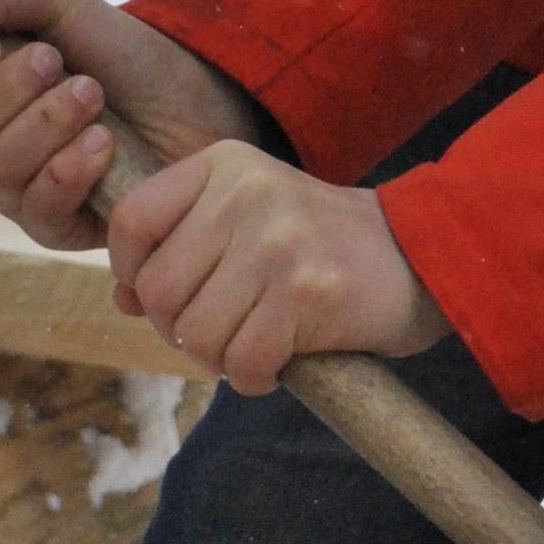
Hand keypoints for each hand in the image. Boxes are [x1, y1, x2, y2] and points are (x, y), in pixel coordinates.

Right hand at [0, 0, 254, 251]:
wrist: (196, 94)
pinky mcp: (61, 227)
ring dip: (46, 123)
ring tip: (92, 95)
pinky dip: (70, 169)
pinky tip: (104, 143)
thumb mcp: (59, 2)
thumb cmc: (119, 52)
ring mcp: (21, 192)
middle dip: (6, 92)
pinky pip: (39, 210)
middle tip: (56, 62)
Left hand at [106, 138, 446, 392]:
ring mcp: (277, 244)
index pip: (132, 220)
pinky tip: (277, 364)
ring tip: (251, 345)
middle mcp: (246, 195)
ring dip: (217, 358)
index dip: (129, 273)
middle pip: (159, 290)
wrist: (421, 253)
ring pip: (196, 333)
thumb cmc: (322, 245)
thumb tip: (121, 298)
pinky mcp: (307, 294)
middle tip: (217, 332)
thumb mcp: (249, 215)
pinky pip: (243, 361)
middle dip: (178, 329)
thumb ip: (183, 244)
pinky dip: (252, 377)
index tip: (157, 296)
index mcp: (224, 166)